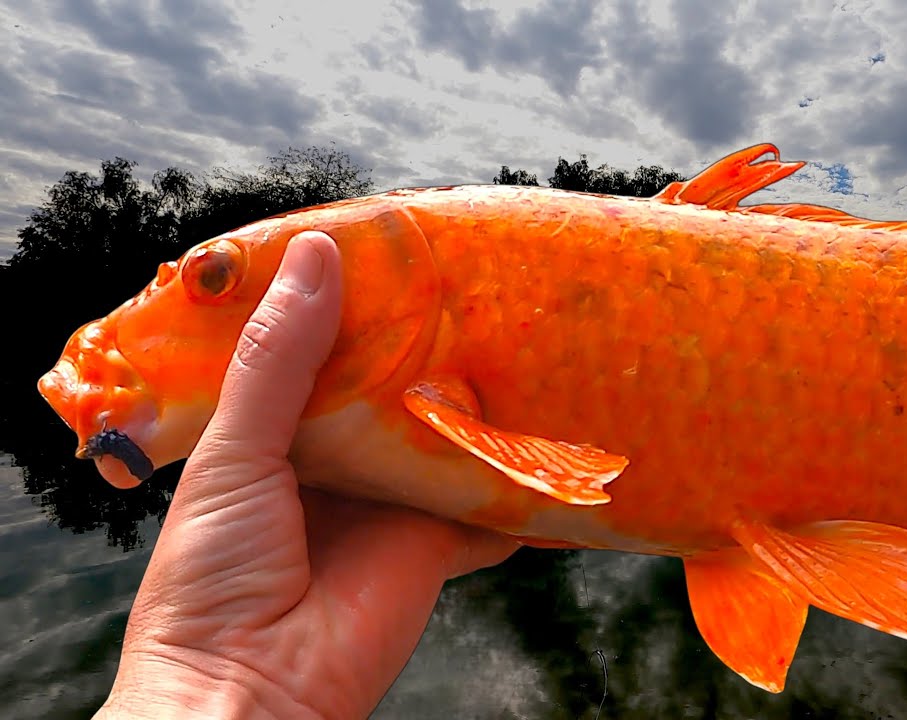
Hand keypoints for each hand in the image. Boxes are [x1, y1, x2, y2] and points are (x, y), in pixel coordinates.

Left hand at [95, 231, 517, 718]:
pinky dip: (520, 478)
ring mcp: (391, 502)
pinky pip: (487, 501)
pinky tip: (553, 430)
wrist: (252, 690)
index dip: (344, 307)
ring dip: (473, 401)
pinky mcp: (439, 541)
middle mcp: (336, 462)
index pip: (315, 354)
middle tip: (465, 279)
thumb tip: (319, 254)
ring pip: (441, 437)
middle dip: (420, 347)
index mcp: (272, 436)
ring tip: (516, 333)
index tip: (381, 246)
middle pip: (387, 390)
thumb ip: (279, 359)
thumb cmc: (214, 575)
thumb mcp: (235, 451)